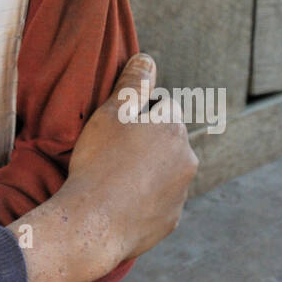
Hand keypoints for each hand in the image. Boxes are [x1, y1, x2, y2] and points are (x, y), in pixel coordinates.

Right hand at [64, 52, 198, 265]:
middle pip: (167, 141)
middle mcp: (186, 159)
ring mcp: (181, 193)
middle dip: (147, 142)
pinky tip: (118, 202)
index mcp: (173, 129)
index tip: (117, 127)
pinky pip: (158, 202)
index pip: (163, 108)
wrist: (94, 222)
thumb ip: (133, 83)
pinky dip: (143, 200)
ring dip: (146, 171)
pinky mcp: (171, 220)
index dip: (139, 114)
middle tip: (112, 151)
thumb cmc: (100, 161)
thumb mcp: (112, 112)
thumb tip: (147, 59)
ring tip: (113, 178)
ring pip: (165, 172)